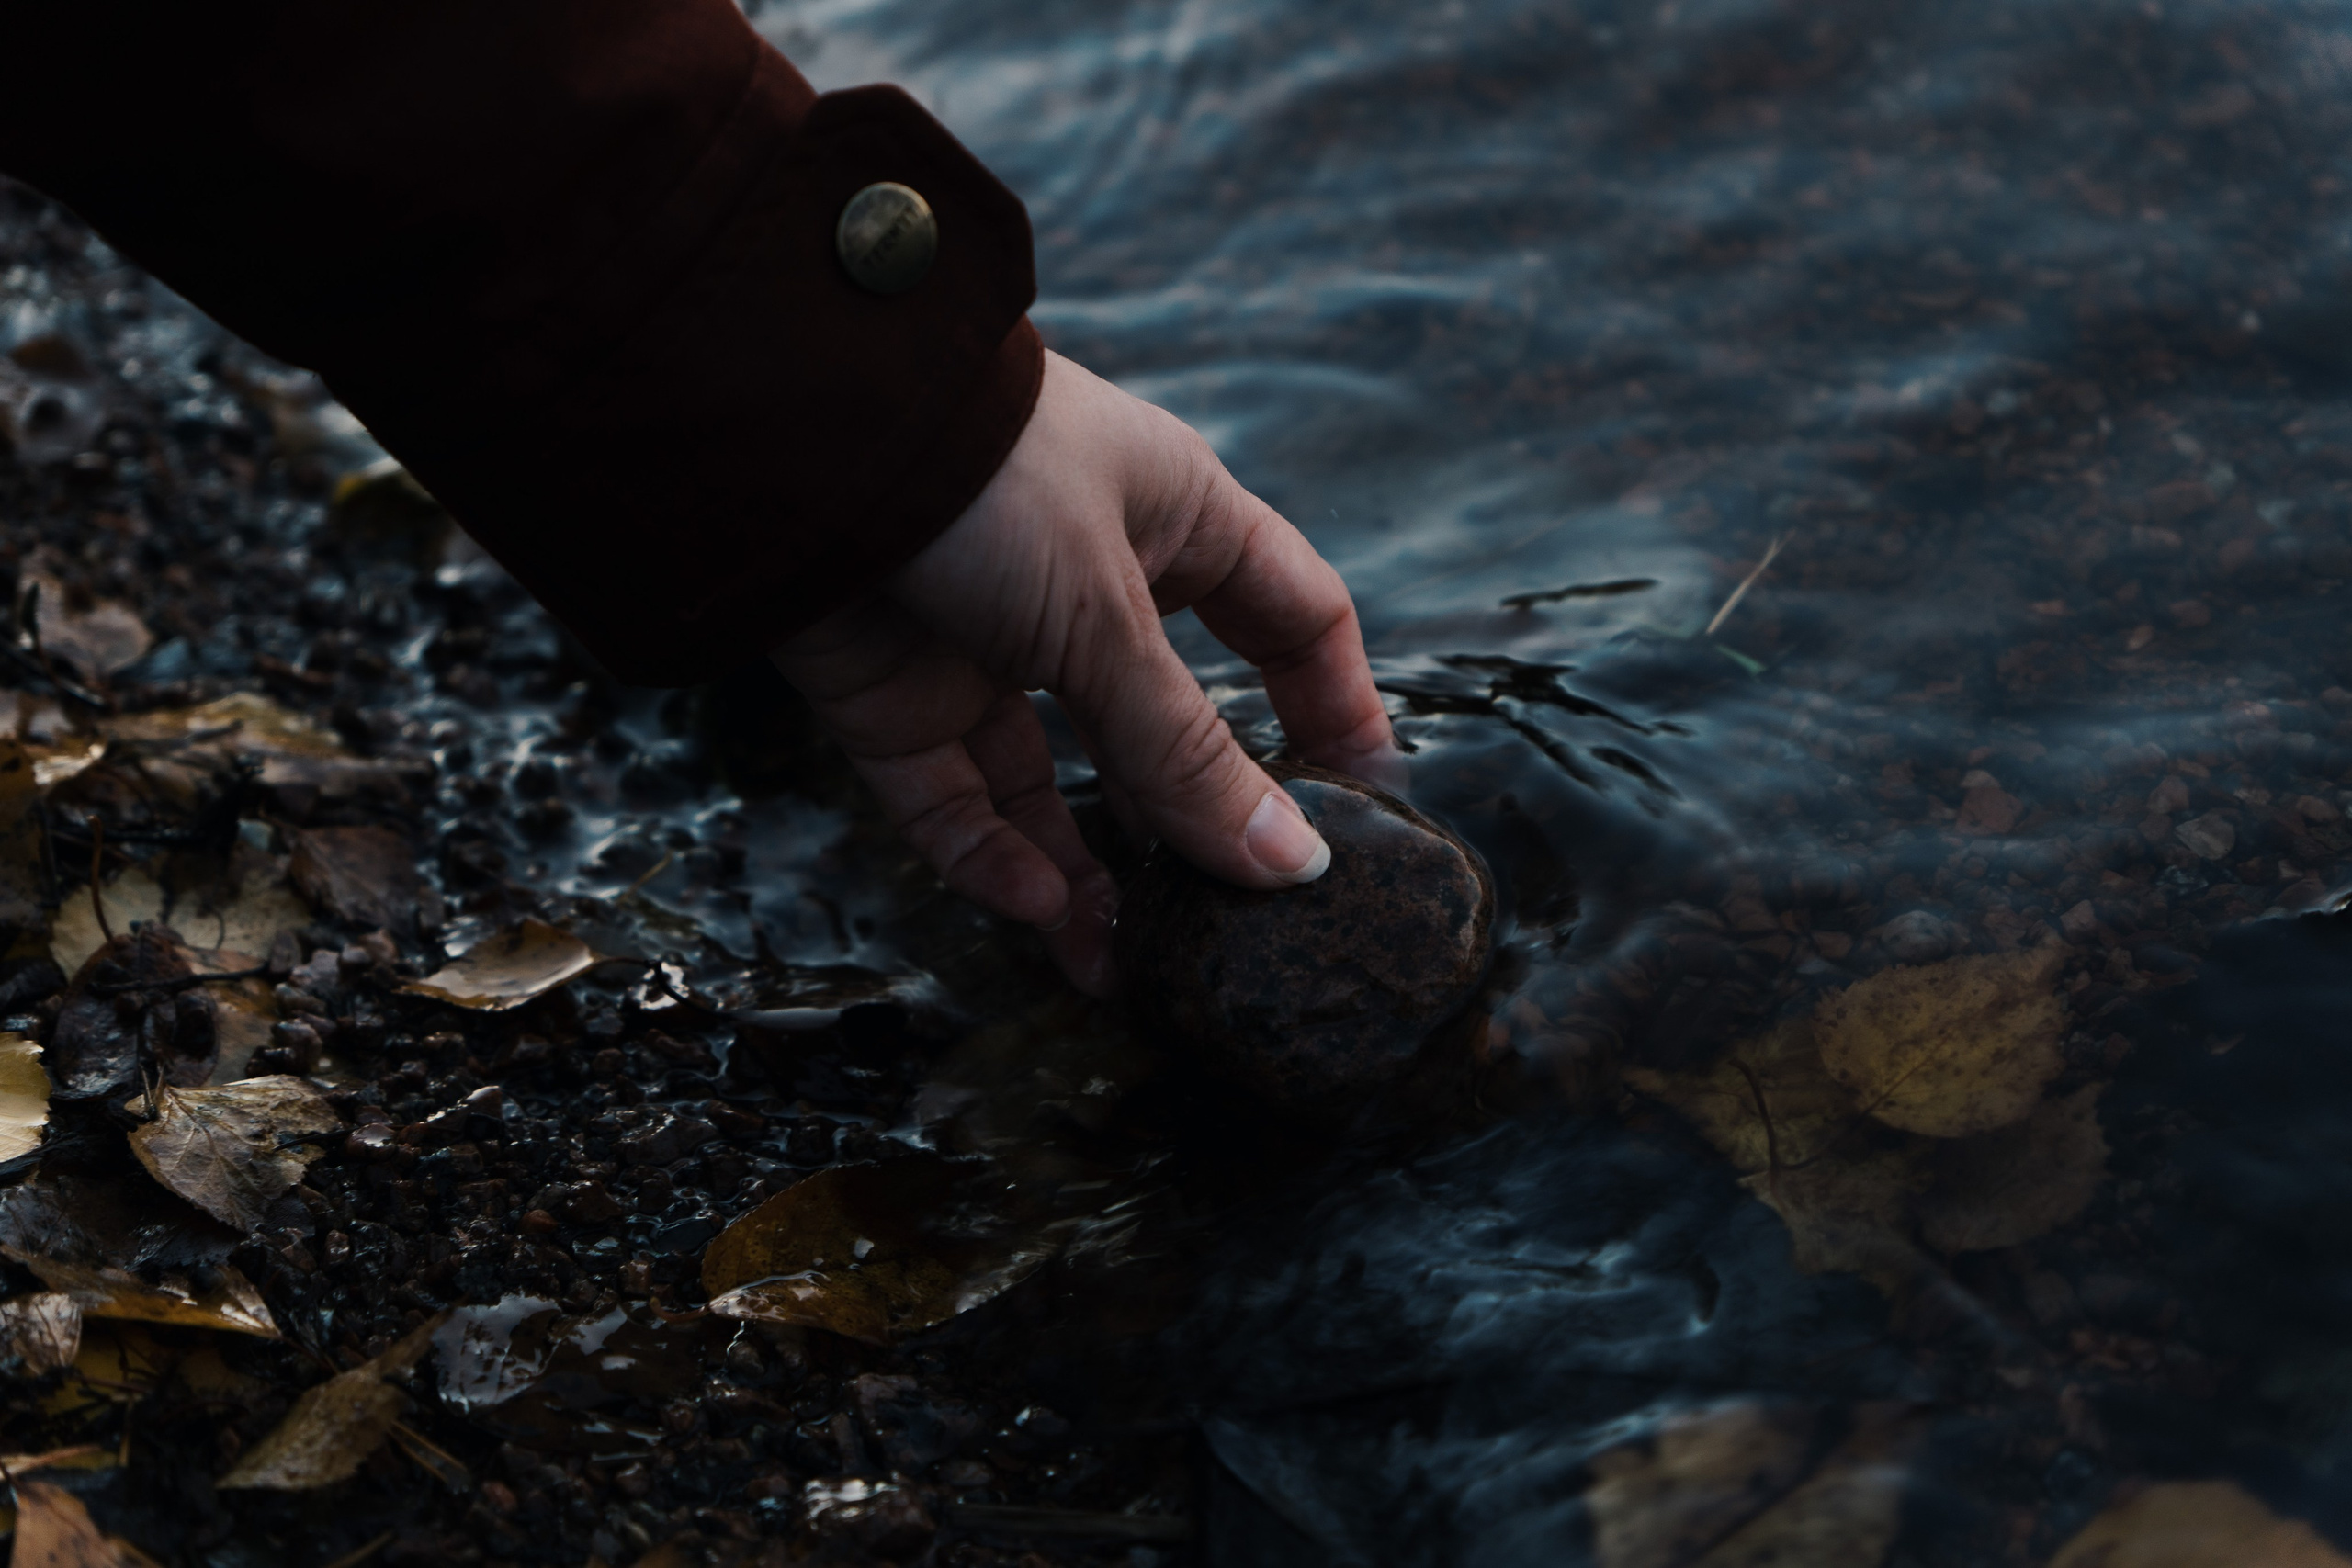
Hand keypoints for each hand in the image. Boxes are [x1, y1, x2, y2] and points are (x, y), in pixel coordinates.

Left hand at [770, 350, 1398, 996]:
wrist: (784, 446)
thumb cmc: (986, 484)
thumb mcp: (1107, 617)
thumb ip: (1188, 752)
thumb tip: (1293, 867)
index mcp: (1172, 520)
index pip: (1288, 618)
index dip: (1335, 706)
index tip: (1370, 807)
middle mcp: (1088, 587)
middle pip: (1168, 728)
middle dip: (1197, 829)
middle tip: (1239, 927)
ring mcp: (989, 646)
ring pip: (1058, 786)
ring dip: (1091, 878)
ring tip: (1131, 969)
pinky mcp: (899, 699)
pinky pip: (959, 803)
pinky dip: (997, 860)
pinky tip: (1045, 912)